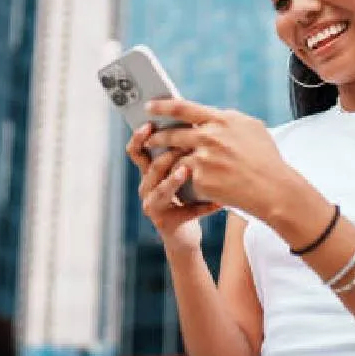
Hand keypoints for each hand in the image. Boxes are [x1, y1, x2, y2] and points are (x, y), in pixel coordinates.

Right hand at [126, 123, 221, 254]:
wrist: (185, 233)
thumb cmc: (186, 196)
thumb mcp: (182, 171)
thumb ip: (182, 151)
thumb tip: (196, 122)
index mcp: (149, 171)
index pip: (137, 149)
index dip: (140, 136)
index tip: (150, 123)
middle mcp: (146, 186)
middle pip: (150, 166)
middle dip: (167, 154)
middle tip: (184, 144)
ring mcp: (152, 204)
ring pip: (161, 187)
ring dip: (175, 177)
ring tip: (188, 169)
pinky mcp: (164, 221)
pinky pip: (183, 210)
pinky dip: (202, 206)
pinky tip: (217, 203)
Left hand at [144, 99, 291, 218]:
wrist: (273, 189)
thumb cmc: (266, 159)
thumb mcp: (251, 128)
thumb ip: (229, 119)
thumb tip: (214, 114)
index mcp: (221, 120)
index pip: (184, 108)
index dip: (163, 106)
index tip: (150, 106)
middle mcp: (210, 136)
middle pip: (172, 134)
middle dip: (157, 136)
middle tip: (149, 138)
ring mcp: (204, 158)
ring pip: (174, 156)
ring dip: (164, 159)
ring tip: (158, 161)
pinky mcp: (201, 179)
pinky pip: (183, 177)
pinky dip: (181, 179)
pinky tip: (179, 181)